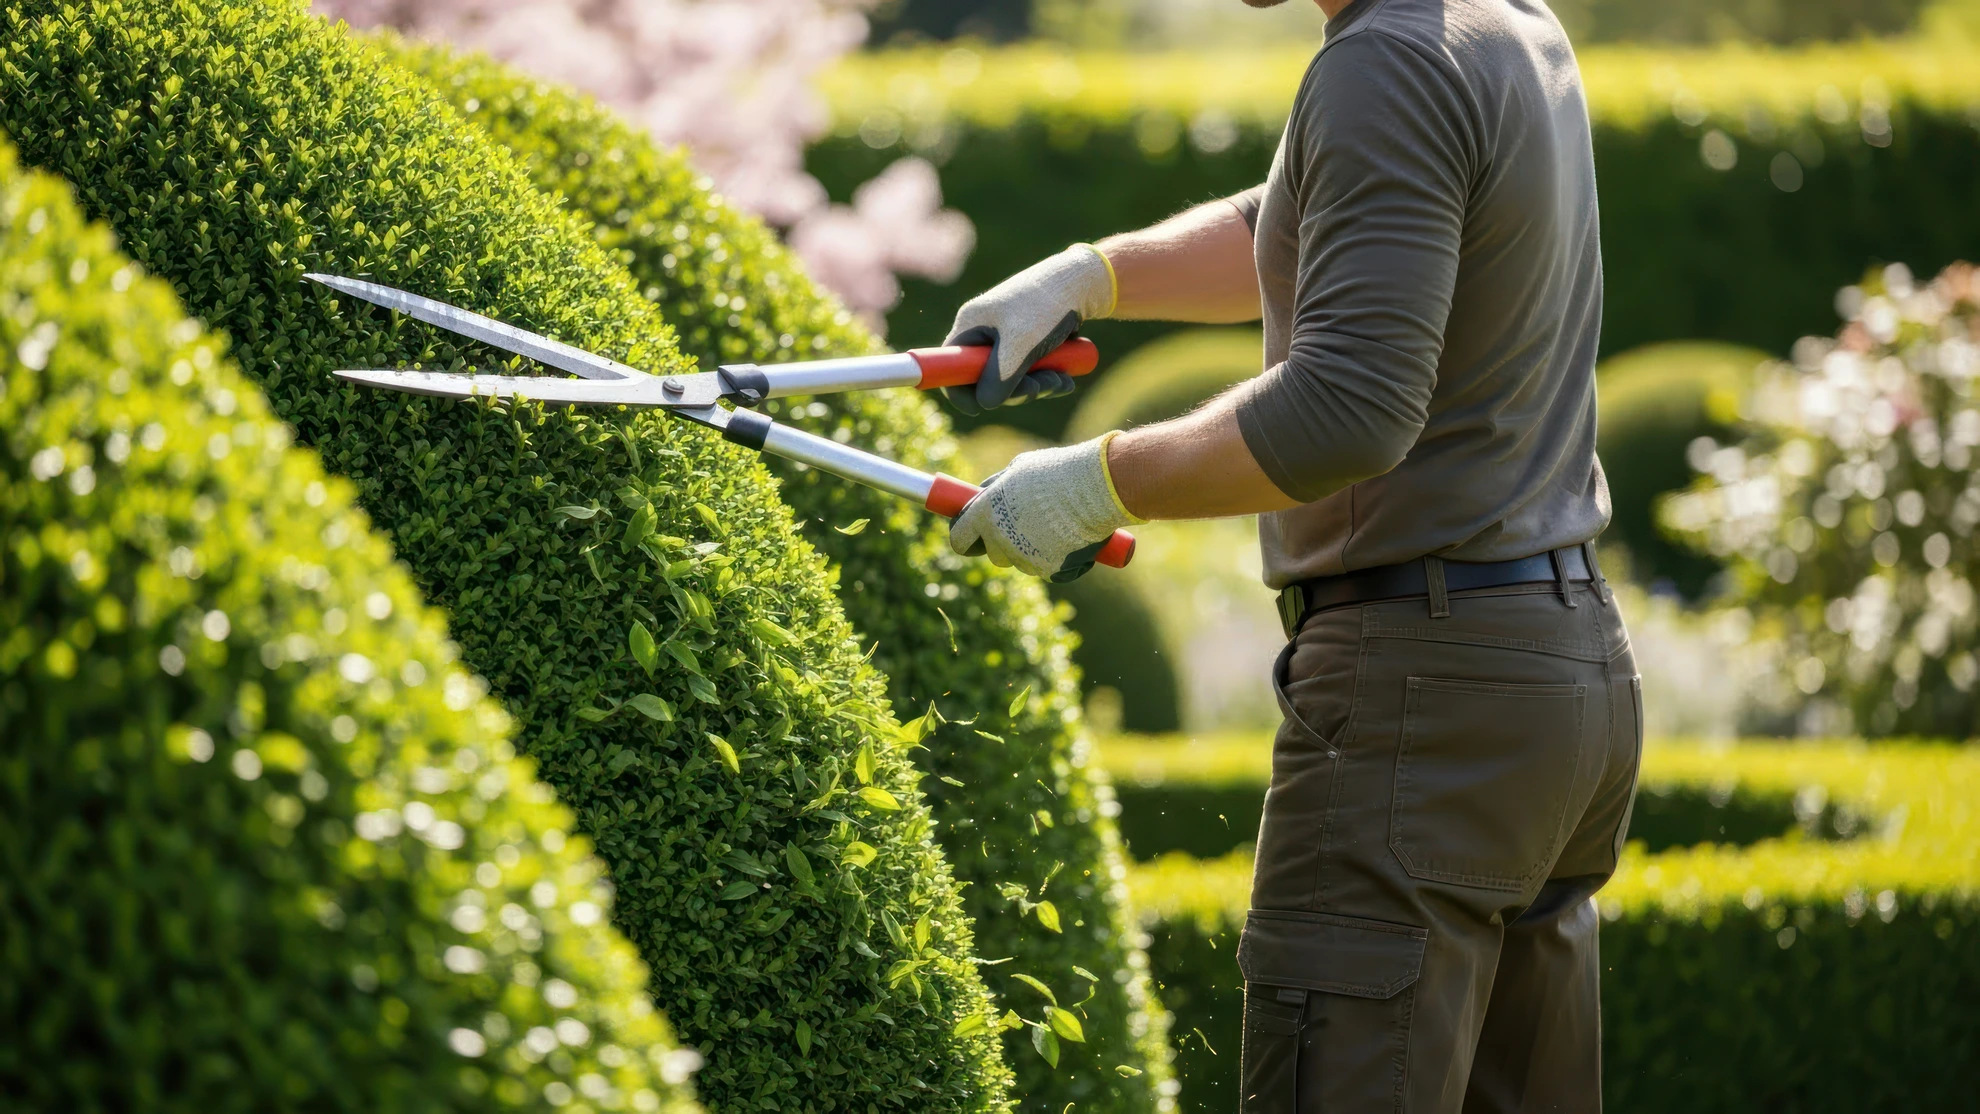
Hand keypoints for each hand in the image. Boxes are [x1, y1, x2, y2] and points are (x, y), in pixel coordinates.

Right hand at [943, 245, 1115, 415]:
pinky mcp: (1029, 341)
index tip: (977, 410)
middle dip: (1015, 390)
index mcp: (971, 325)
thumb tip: (985, 405)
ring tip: (1062, 380)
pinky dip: (1047, 378)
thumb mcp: (1020, 345)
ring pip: (1013, 379)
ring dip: (1038, 386)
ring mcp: (1007, 336)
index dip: (959, 389)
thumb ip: (1000, 378)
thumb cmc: (1046, 307)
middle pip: (985, 379)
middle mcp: (985, 330)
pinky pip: (1030, 371)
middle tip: (1040, 388)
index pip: (949, 364)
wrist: (1084, 282)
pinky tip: (1066, 379)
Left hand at [949, 434, 1140, 580]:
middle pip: (992, 554)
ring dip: (1030, 550)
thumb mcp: (1019, 469)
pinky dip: (1054, 558)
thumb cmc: (1058, 472)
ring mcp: (1023, 557)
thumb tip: (985, 494)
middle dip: (1003, 544)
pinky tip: (1068, 538)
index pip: (960, 539)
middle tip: (1023, 526)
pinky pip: (1045, 568)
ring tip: (1054, 525)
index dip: (965, 539)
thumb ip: (998, 487)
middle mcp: (999, 539)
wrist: (1097, 487)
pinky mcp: (1048, 569)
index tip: (972, 538)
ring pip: (1020, 562)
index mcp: (985, 513)